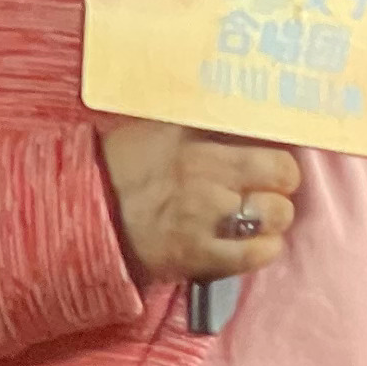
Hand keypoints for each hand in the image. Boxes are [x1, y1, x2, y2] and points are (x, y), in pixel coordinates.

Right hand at [101, 123, 300, 285]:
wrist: (84, 215)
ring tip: (257, 219)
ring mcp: (205, 216)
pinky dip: (263, 250)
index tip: (270, 159)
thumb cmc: (120, 168)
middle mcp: (207, 174)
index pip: (263, 134)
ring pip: (276, 214)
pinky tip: (252, 245)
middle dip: (282, 183)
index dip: (276, 151)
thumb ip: (201, 122)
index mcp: (197, 139)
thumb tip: (240, 111)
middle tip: (267, 190)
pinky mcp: (199, 255)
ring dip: (273, 218)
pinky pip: (257, 254)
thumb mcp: (159, 129)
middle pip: (283, 173)